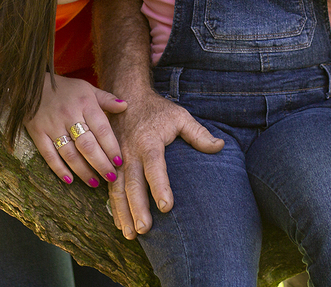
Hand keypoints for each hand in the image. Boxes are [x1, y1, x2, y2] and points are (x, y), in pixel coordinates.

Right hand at [24, 72, 127, 187]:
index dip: (111, 148)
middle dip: (101, 164)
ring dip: (83, 171)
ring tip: (95, 183)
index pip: (102, 129)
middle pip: (87, 145)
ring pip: (70, 153)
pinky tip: (69, 180)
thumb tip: (126, 106)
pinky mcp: (37, 133)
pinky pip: (49, 155)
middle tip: (111, 177)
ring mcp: (52, 126)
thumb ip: (106, 99)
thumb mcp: (87, 88)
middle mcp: (69, 115)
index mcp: (85, 104)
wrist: (31, 84)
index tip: (120, 162)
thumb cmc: (65, 89)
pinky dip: (58, 169)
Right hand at [107, 87, 223, 238]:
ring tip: (130, 234)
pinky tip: (119, 223)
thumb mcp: (180, 117)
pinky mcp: (112, 163)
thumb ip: (198, 133)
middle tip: (144, 229)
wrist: (128, 97)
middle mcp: (131, 153)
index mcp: (149, 142)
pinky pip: (110, 187)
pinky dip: (114, 207)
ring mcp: (119, 159)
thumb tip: (220, 146)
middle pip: (133, 184)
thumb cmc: (158, 110)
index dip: (160, 186)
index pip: (155, 167)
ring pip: (118, 189)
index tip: (166, 207)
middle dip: (137, 208)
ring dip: (123, 213)